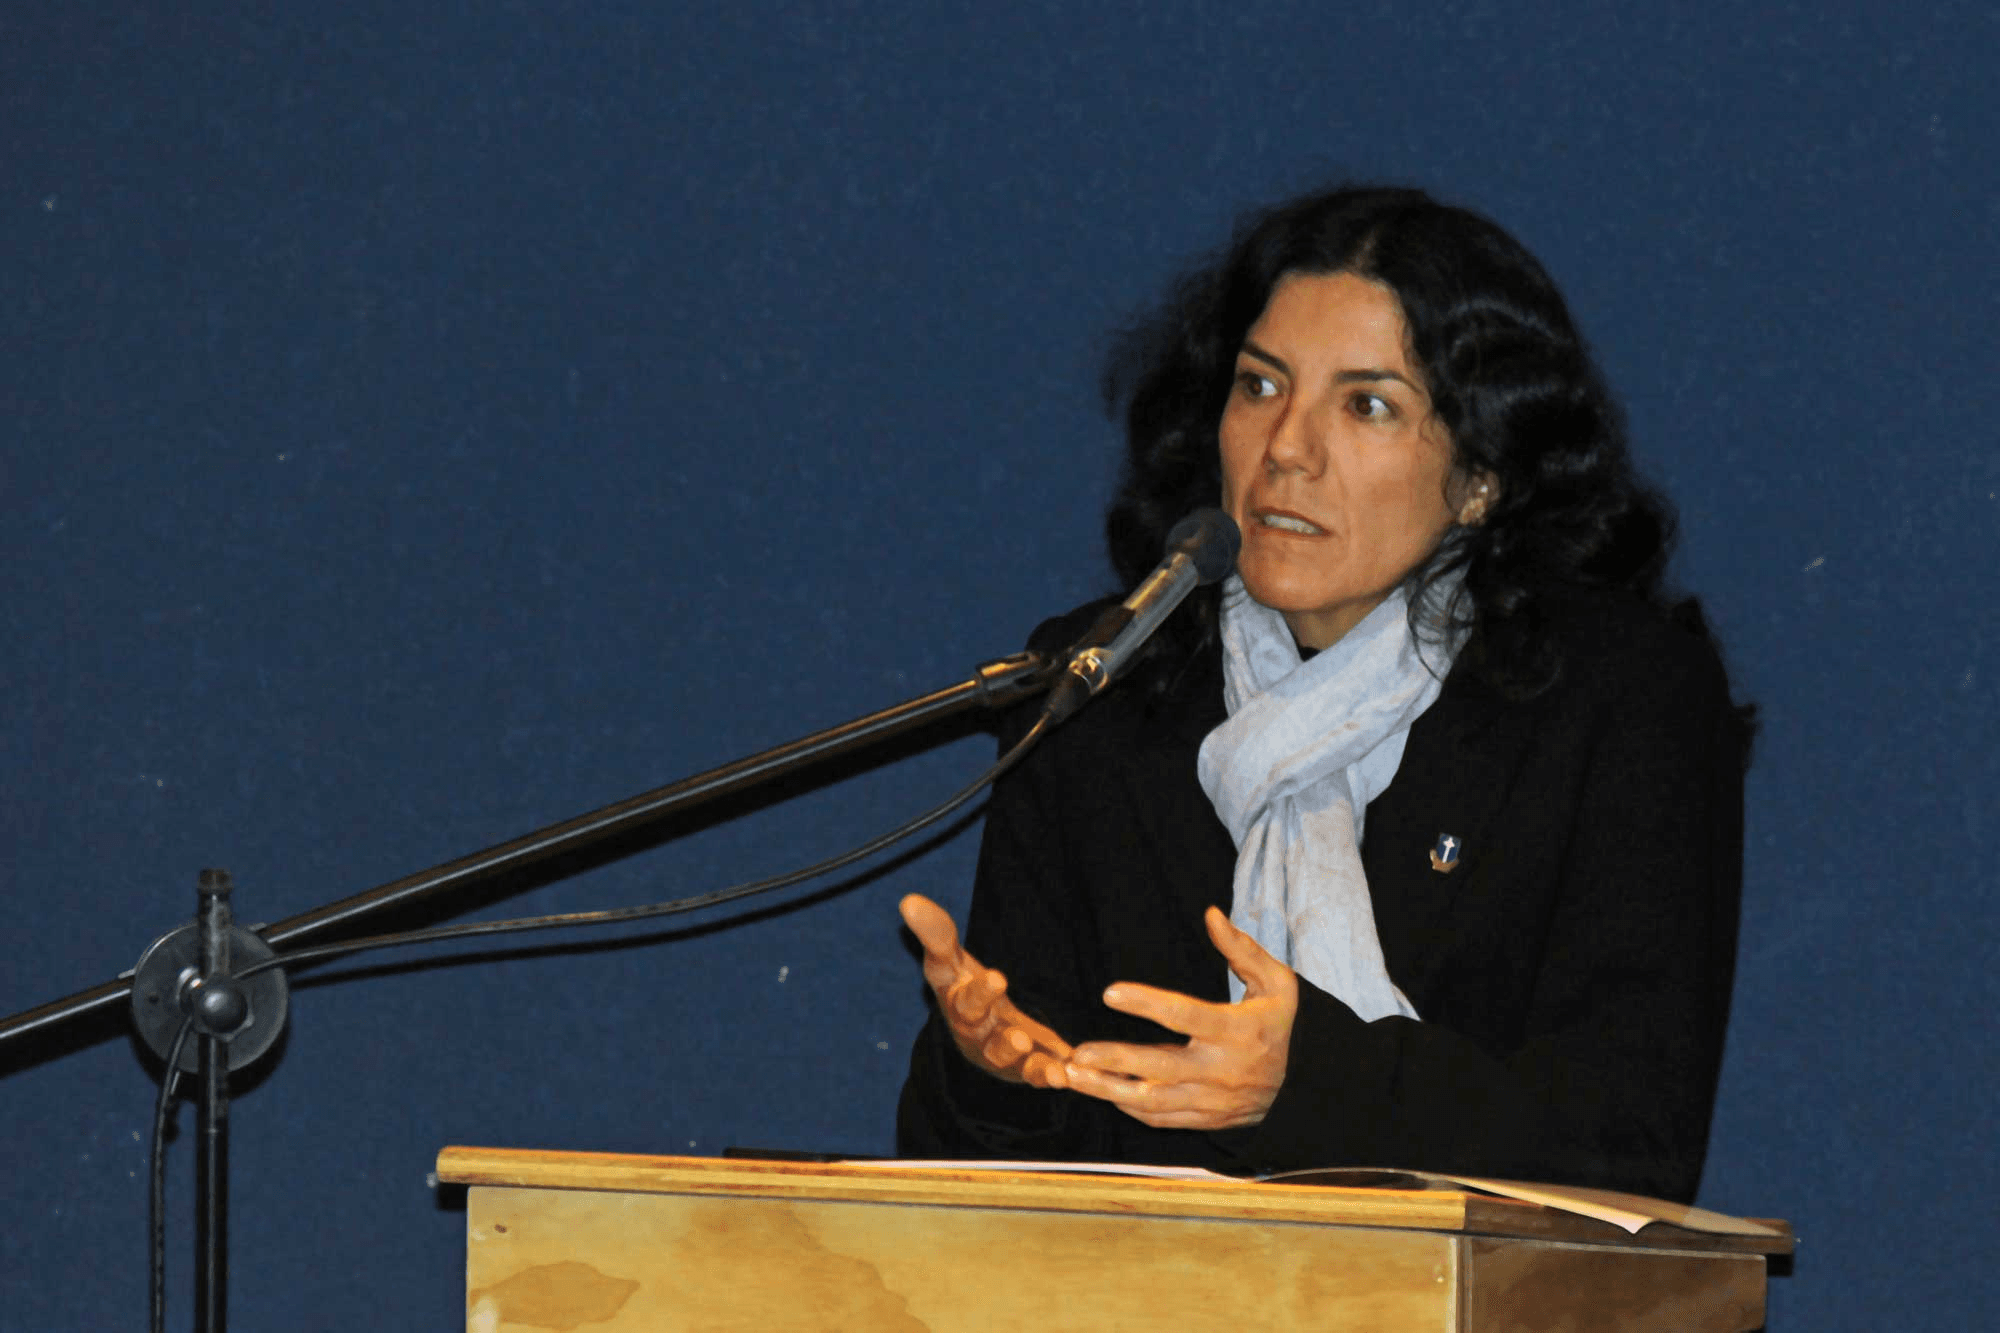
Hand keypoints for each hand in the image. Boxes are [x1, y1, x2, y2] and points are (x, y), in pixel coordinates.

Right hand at [900, 893, 1072, 1088]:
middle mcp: (970, 1024)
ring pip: (999, 1051)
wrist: (986, 1043)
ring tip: (1025, 1043)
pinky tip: (1062, 1076)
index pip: (946, 975)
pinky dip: (1046, 1075)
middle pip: (969, 1012)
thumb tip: (908, 900)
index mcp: (953, 993)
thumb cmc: (968, 993)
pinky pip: (1032, 1074)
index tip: (993, 971)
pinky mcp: (1022, 1069)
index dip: (968, 979)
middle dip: (981, 998)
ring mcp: (994, 1050)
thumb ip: (937, 933)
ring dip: (1012, 1048)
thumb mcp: (953, 962)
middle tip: (997, 980)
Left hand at [1062, 907, 1296, 1129]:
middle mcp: (1221, 1069)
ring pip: (1153, 1101)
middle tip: (1077, 1053)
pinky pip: (1160, 1119)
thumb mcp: (1276, 983)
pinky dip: (1128, 1108)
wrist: (1300, 1088)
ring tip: (1073, 1075)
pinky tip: (1102, 1092)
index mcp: (1237, 1031)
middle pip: (1161, 1067)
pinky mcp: (1204, 1120)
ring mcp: (1211, 1100)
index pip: (1186, 1015)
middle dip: (1116, 1061)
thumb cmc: (1276, 1024)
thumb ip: (1242, 949)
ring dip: (1109, 1090)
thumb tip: (1211, 914)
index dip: (1147, 1004)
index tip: (1109, 992)